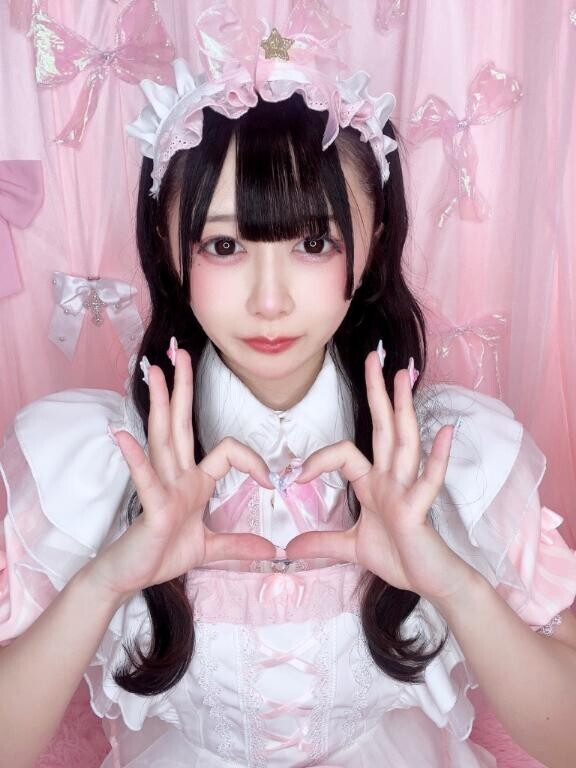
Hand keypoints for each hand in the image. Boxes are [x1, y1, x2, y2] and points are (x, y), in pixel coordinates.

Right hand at [88, 348, 275, 598]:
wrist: (129, 577)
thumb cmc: (162, 554)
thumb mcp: (209, 548)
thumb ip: (238, 545)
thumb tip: (271, 549)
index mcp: (193, 481)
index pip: (227, 453)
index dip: (251, 460)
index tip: (269, 482)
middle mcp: (176, 476)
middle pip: (181, 424)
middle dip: (183, 388)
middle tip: (180, 353)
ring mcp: (161, 487)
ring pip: (163, 439)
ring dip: (161, 404)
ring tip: (156, 373)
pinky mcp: (150, 506)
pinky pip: (144, 478)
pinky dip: (134, 457)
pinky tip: (121, 434)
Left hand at [285, 351, 474, 601]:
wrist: (432, 582)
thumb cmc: (400, 558)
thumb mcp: (352, 549)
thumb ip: (323, 543)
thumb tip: (289, 549)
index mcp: (376, 483)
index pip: (345, 455)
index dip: (319, 460)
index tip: (295, 477)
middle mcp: (393, 479)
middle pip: (383, 428)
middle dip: (377, 392)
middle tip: (372, 356)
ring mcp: (409, 490)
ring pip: (404, 442)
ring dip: (404, 408)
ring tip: (404, 376)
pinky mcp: (421, 510)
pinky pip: (429, 481)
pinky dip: (437, 458)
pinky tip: (444, 431)